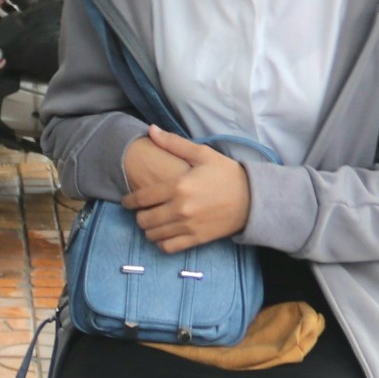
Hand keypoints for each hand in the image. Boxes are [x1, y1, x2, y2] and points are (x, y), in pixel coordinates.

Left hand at [122, 127, 251, 252]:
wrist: (252, 198)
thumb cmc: (226, 173)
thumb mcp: (202, 154)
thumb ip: (174, 143)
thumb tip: (151, 129)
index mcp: (178, 186)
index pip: (142, 198)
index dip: (129, 201)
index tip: (127, 202)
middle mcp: (180, 208)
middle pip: (144, 219)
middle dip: (138, 215)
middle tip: (142, 211)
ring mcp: (188, 226)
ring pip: (153, 234)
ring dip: (148, 229)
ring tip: (152, 222)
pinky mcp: (196, 239)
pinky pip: (168, 247)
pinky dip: (161, 243)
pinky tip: (164, 235)